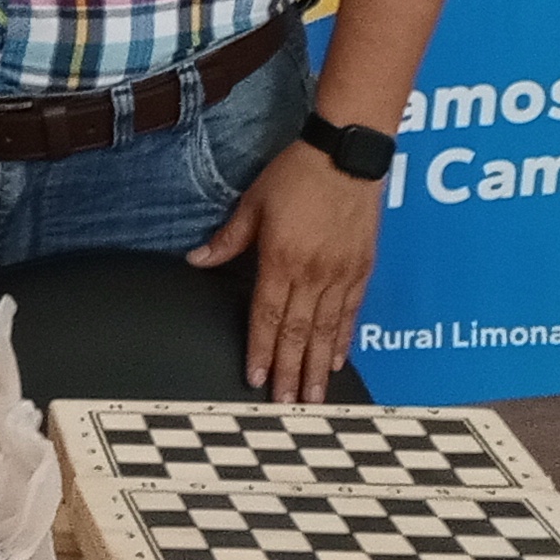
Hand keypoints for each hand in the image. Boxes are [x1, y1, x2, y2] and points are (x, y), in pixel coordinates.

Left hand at [188, 139, 381, 404]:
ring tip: (314, 396)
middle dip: (290, 372)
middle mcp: (312, 273)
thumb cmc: (296, 174)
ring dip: (318, 366)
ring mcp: (340, 273)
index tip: (256, 377)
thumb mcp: (253, 203)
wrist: (346, 155)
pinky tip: (338, 359)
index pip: (267, 316)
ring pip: (326, 330)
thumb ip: (227, 239)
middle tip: (287, 405)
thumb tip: (197, 260)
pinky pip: (351, 312)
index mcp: (281, 259)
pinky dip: (343, 339)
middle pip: (298, 332)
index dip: (261, 350)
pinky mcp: (362, 268)